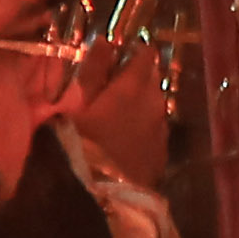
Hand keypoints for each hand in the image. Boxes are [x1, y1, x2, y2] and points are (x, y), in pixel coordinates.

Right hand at [60, 34, 176, 186]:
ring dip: (140, 104)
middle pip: (152, 79)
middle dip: (136, 78)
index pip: (145, 55)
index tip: (117, 57)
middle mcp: (155, 103)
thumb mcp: (76, 104)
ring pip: (155, 105)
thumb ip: (93, 70)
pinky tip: (125, 139)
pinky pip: (155, 130)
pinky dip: (143, 127)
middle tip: (109, 87)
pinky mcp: (162, 153)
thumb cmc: (80, 144)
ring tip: (115, 115)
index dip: (133, 52)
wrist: (101, 196)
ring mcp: (162, 130)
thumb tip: (106, 41)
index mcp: (134, 86)